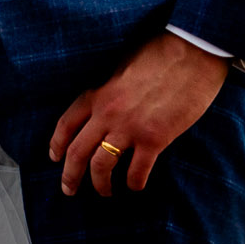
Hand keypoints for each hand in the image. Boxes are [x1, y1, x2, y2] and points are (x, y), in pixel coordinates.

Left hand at [49, 32, 229, 196]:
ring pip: (102, 165)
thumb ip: (110, 89)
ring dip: (100, 184)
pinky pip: (137, 171)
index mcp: (97, 93)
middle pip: (77, 151)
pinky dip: (134, 183)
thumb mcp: (122, 66)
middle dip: (70, 175)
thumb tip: (105, 105)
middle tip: (69, 190)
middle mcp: (107, 112)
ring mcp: (129, 127)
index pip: (66, 123)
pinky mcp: (155, 138)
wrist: (190, 51)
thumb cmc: (159, 53)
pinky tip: (136, 186)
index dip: (57, 144)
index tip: (54, 158)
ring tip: (105, 192)